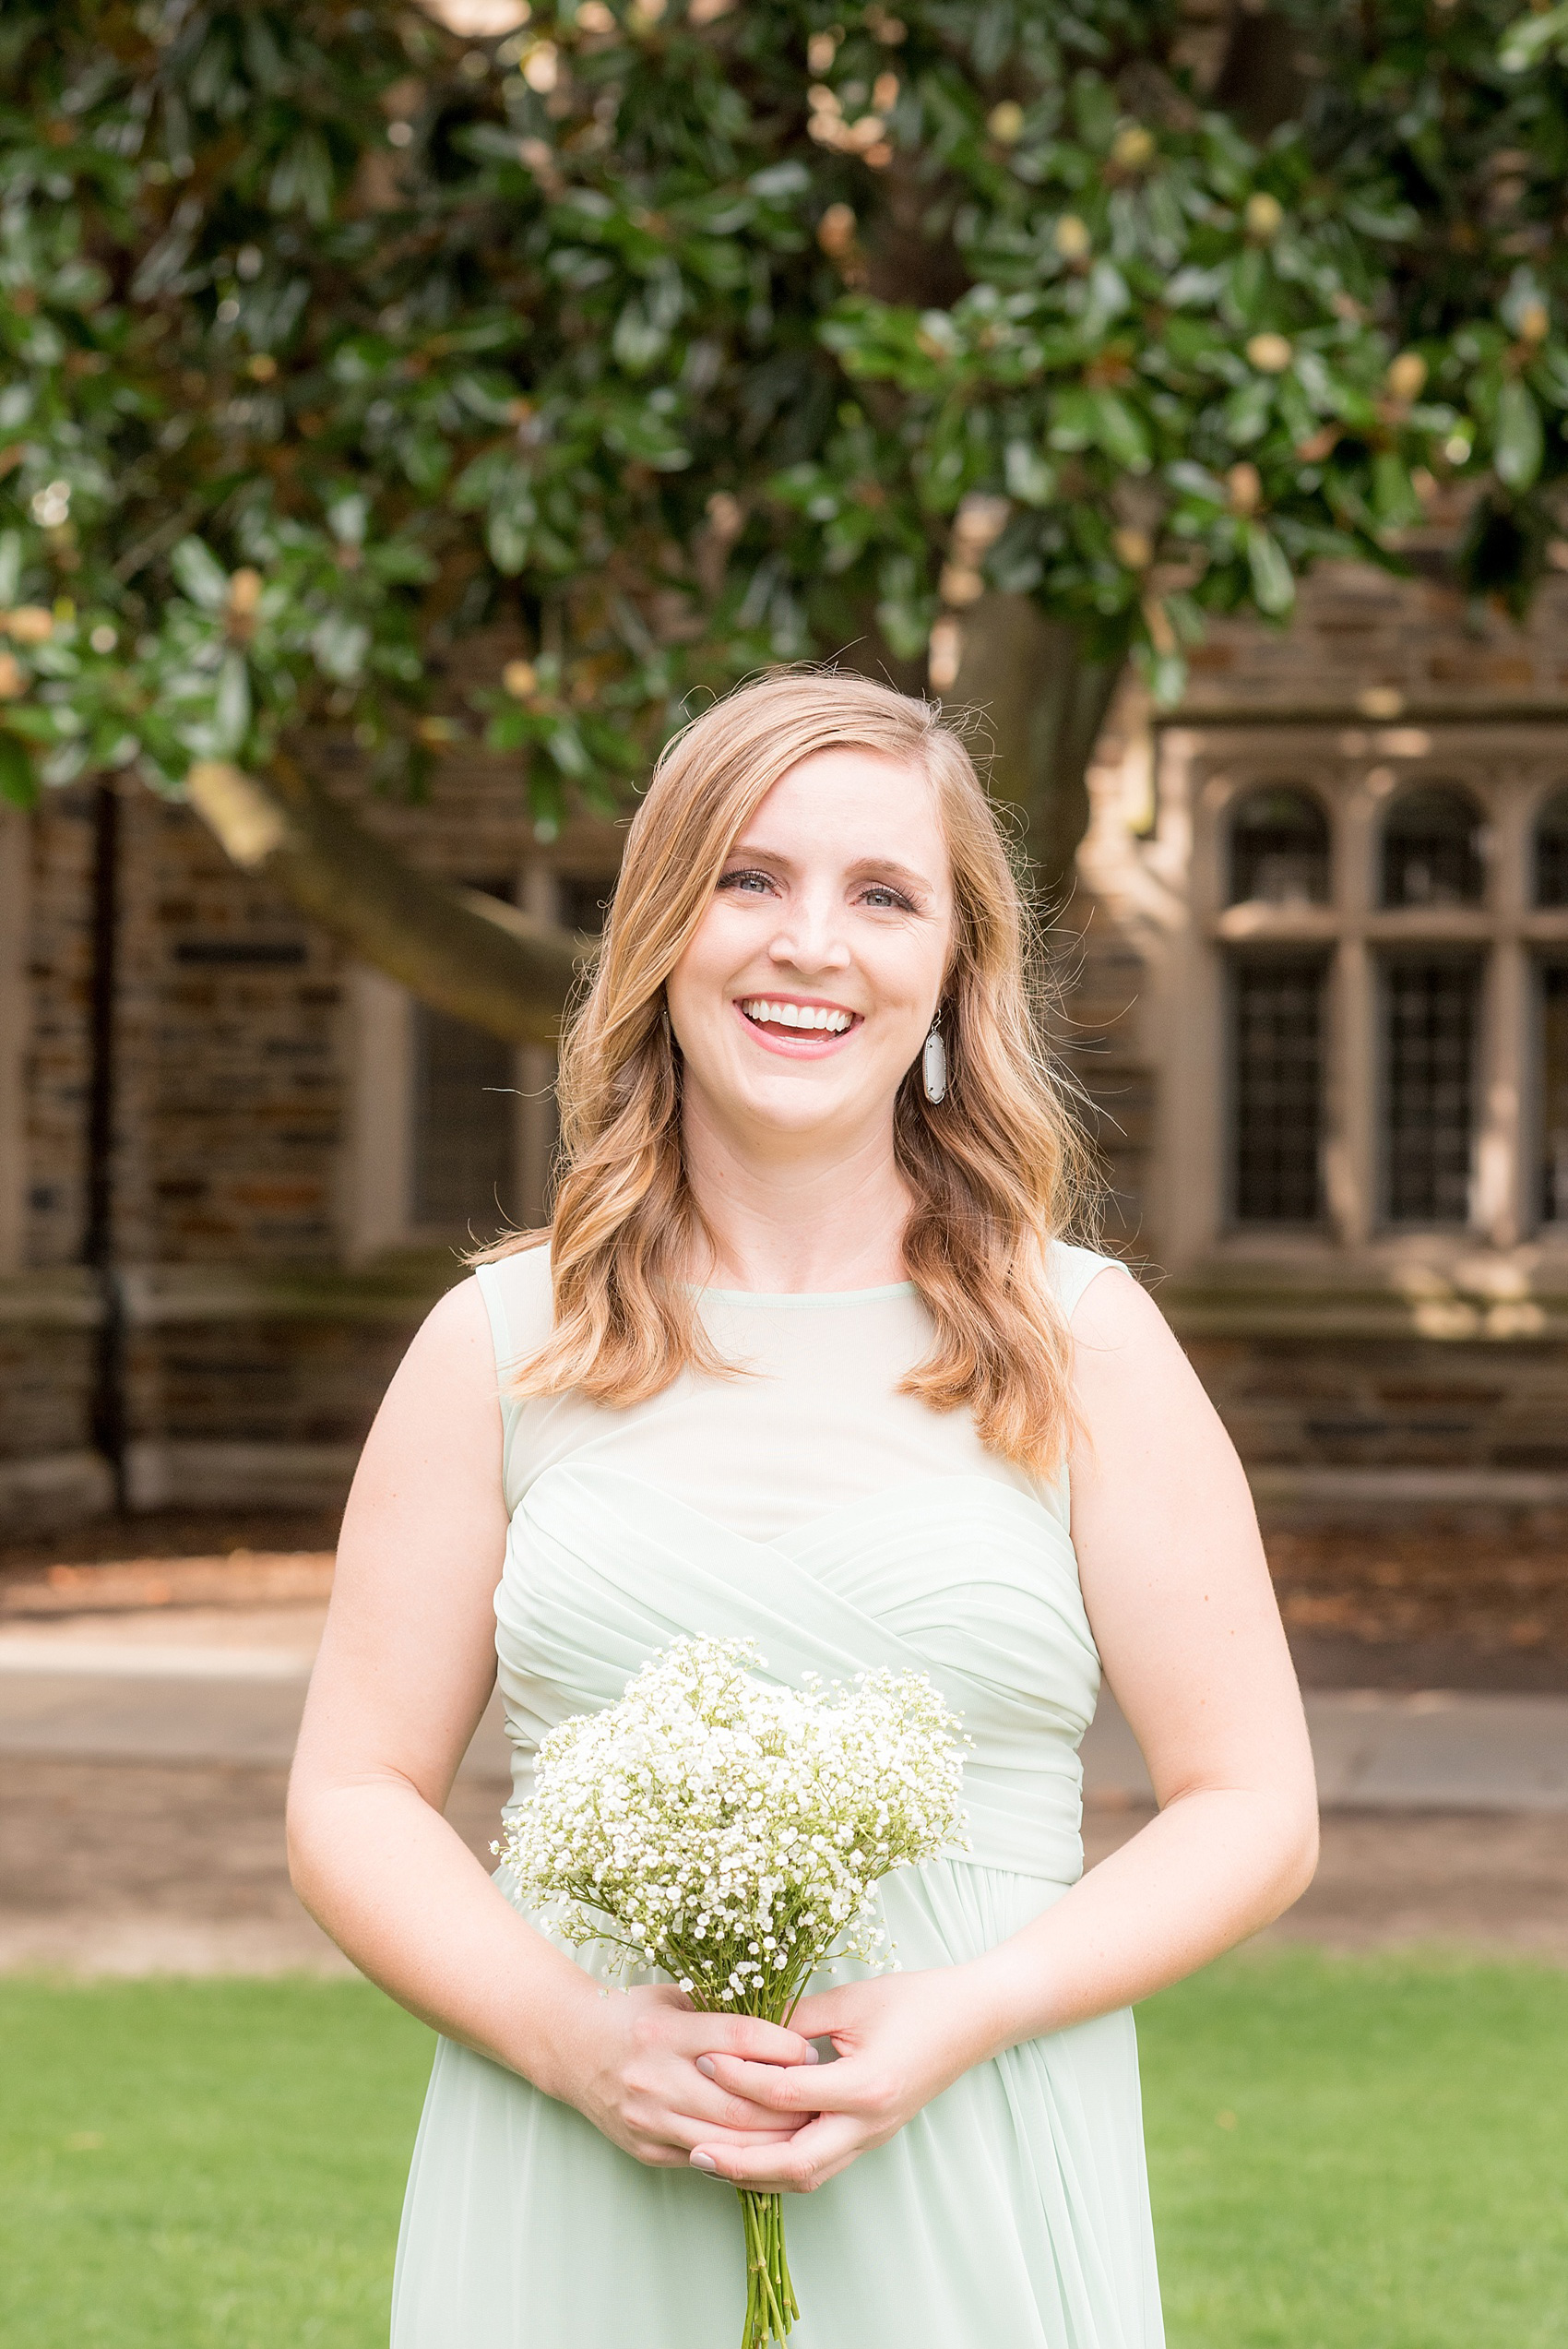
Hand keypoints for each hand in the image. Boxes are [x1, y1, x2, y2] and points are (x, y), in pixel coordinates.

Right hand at [556, 1982, 820, 2169]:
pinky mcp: (646, 2149)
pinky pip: (705, 2160)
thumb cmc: (632, 2014)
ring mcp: (649, 2119)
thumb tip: (784, 2025)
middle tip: (821, 2100)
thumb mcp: (673, 1995)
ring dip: (772, 2141)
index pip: (738, 2040)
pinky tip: (768, 2150)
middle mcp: (656, 2077)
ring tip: (805, 2130)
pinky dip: (741, 2158)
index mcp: (665, 2030)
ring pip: (726, 2141)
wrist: (571, 2048)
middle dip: (787, 2105)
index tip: (809, 2049)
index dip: (781, 2047)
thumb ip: (720, 2010)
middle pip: (738, 2103)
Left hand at [687, 1965, 991, 2193]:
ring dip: (758, 2174)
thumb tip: (743, 2034)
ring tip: (713, 2161)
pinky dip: (783, 2166)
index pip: (786, 2095)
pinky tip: (752, 2153)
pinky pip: (821, 2166)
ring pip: (807, 2176)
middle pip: (794, 2163)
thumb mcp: (851, 2001)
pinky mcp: (872, 2137)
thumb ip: (796, 2021)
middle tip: (694, 2151)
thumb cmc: (914, 2000)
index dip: (740, 2078)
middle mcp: (869, 2124)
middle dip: (740, 2163)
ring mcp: (873, 2137)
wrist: (973, 2019)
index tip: (704, 2059)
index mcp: (865, 2085)